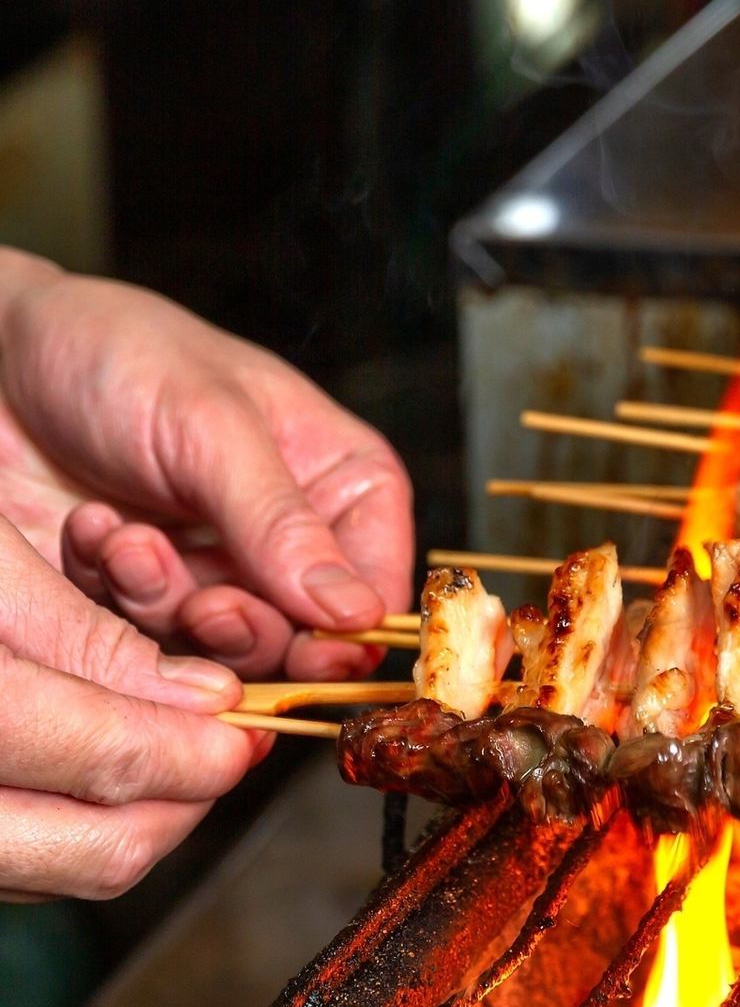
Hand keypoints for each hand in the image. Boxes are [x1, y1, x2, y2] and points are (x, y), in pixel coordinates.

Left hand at [0, 248, 412, 679]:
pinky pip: (153, 644)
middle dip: (247, 626)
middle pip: (308, 638)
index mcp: (341, 483)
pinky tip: (93, 535)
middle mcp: (293, 538)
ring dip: (170, 607)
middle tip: (203, 601)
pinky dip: (118, 599)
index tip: (311, 647)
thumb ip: (281, 522)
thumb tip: (357, 612)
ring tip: (126, 542)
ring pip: (230, 652)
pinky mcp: (153, 598)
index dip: (350, 631)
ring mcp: (222, 572)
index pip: (378, 585)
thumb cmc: (117, 354)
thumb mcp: (211, 426)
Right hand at [0, 515, 258, 899]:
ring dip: (142, 815)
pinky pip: (21, 858)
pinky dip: (82, 821)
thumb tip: (200, 702)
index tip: (243, 726)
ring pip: (64, 867)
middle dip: (180, 799)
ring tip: (180, 752)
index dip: (192, 749)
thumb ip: (90, 637)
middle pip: (97, 851)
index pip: (97, 758)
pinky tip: (109, 763)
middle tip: (224, 748)